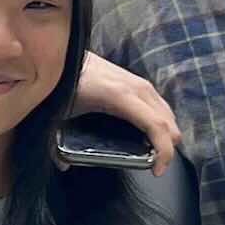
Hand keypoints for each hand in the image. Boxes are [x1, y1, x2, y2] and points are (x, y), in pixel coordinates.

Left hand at [67, 54, 177, 170]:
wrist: (64, 53)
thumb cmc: (63, 83)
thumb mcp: (58, 114)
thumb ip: (56, 144)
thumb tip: (64, 165)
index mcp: (120, 96)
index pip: (156, 126)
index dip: (164, 152)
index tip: (157, 171)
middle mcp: (136, 87)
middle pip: (169, 122)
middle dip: (166, 147)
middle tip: (152, 164)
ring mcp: (139, 82)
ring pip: (168, 114)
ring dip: (165, 134)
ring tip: (149, 151)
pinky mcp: (137, 81)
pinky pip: (160, 105)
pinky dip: (160, 122)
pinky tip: (145, 134)